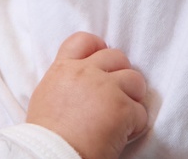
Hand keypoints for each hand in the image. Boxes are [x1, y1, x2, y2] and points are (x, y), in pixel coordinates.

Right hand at [25, 32, 150, 158]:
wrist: (52, 156)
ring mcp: (106, 88)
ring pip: (135, 79)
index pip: (84, 40)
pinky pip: (141, 112)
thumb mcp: (46, 97)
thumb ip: (65, 81)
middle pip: (116, 56)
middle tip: (117, 95)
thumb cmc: (47, 136)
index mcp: (63, 69)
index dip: (99, 47)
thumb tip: (79, 83)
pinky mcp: (122, 109)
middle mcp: (85, 73)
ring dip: (133, 97)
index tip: (104, 63)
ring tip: (122, 116)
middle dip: (121, 74)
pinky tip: (122, 135)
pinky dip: (135, 125)